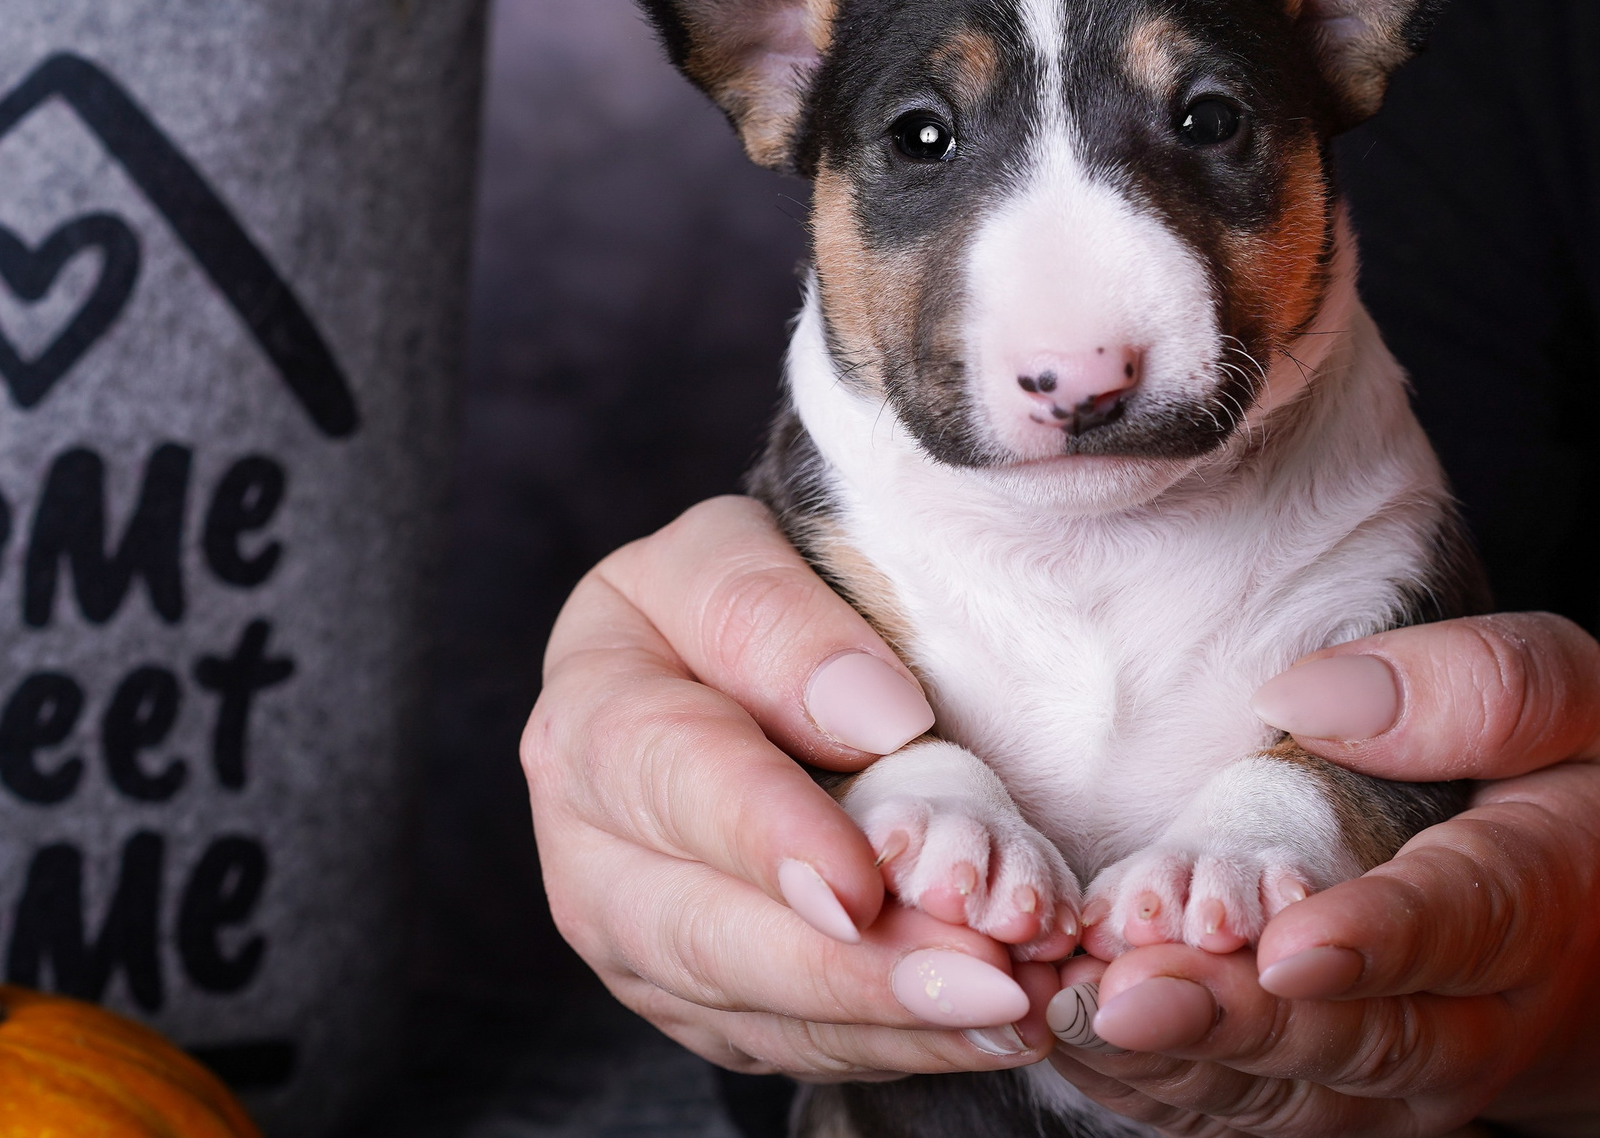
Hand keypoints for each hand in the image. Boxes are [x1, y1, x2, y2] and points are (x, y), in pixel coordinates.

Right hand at [525, 496, 1065, 1078]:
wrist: (725, 661)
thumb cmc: (742, 600)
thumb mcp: (739, 554)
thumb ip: (781, 620)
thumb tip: (873, 720)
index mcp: (591, 706)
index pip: (670, 775)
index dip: (765, 834)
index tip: (861, 882)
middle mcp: (586, 841)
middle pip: (701, 931)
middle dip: (846, 970)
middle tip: (984, 984)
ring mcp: (631, 934)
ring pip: (748, 1009)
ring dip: (886, 1022)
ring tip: (1013, 1013)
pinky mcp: (689, 995)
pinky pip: (783, 1044)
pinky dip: (888, 1044)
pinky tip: (985, 1031)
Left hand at [1049, 614, 1599, 1136]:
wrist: (1587, 937)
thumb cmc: (1554, 781)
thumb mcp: (1569, 696)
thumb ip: (1476, 686)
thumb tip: (1310, 694)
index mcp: (1538, 898)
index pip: (1459, 921)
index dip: (1373, 939)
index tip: (1289, 944)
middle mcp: (1474, 1019)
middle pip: (1359, 1039)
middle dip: (1242, 1023)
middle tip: (1131, 994)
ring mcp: (1395, 1080)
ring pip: (1286, 1097)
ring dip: (1177, 1064)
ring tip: (1076, 1017)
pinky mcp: (1326, 1102)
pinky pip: (1236, 1114)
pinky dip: (1151, 1087)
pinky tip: (1071, 1040)